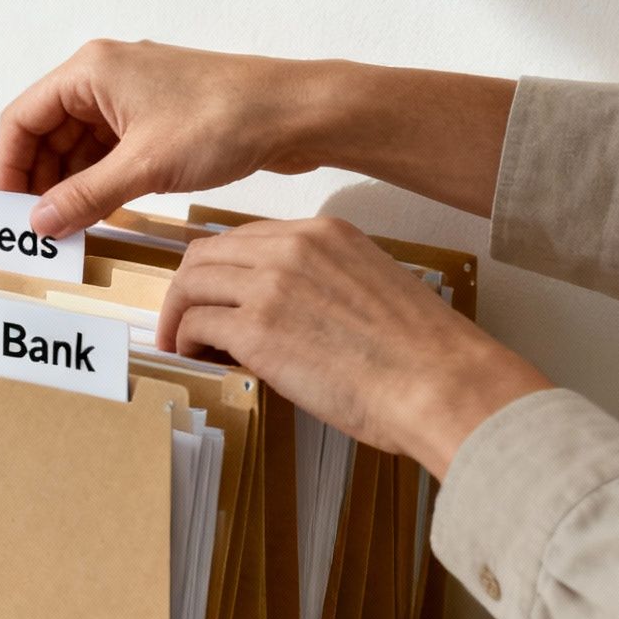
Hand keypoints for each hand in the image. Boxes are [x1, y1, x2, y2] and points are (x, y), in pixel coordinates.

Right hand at [0, 40, 321, 238]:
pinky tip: (100, 211)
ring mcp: (132, 97)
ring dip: (70, 184)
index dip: (9, 167)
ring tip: (69, 226)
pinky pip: (108, 150)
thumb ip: (85, 196)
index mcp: (91, 71)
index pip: (23, 118)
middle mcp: (105, 76)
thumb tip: (39, 223)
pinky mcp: (156, 117)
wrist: (296, 112)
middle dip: (40, 180)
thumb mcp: (144, 166)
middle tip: (39, 227)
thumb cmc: (226, 119)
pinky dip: (99, 180)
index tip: (7, 210)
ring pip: (78, 145)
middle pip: (47, 132)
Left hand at [155, 218, 549, 477]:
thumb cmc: (420, 354)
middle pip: (206, 254)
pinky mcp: (256, 328)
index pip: (244, 237)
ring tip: (182, 343)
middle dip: (187, 288)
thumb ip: (322, 283)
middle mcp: (292, 249)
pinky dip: (186, 340)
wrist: (440, 383)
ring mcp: (271, 285)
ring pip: (191, 284)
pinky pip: (196, 323)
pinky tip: (196, 358)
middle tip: (184, 319)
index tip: (211, 294)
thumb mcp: (370, 288)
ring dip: (179, 315)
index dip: (219, 268)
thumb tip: (284, 310)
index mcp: (324, 234)